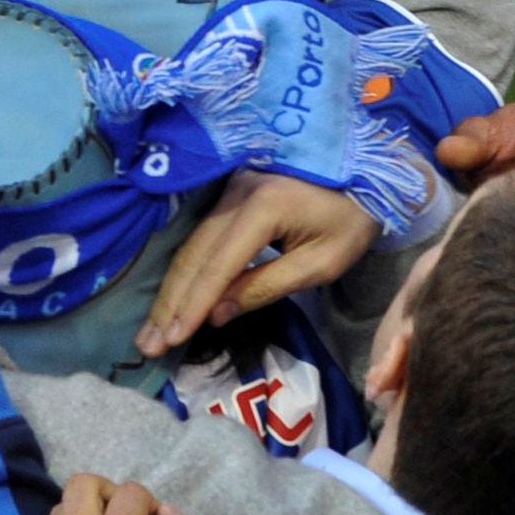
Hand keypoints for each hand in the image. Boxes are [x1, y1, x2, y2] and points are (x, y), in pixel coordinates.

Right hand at [137, 170, 380, 357]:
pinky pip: (199, 238)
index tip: (172, 338)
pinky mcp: (227, 195)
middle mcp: (235, 194)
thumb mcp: (321, 262)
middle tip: (147, 343)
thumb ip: (268, 286)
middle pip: (193, 256)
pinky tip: (172, 298)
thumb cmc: (351, 220)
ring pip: (190, 247)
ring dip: (171, 291)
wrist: (366, 171)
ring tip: (152, 330)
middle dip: (170, 303)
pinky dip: (185, 272)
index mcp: (263, 209)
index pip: (218, 265)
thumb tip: (218, 314)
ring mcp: (227, 191)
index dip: (194, 304)